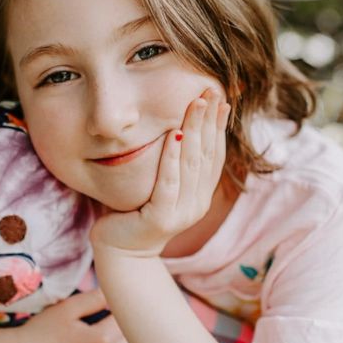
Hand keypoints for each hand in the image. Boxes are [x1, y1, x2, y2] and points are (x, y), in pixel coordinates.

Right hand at [12, 289, 143, 342]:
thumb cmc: (39, 332)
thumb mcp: (66, 308)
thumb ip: (95, 298)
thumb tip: (116, 293)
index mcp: (101, 341)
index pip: (127, 323)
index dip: (127, 312)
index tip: (125, 305)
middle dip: (133, 331)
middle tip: (129, 320)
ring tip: (131, 342)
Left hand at [91, 88, 230, 256]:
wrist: (119, 251)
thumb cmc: (135, 213)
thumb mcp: (160, 185)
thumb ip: (174, 164)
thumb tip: (180, 126)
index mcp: (200, 195)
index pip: (215, 155)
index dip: (219, 127)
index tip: (222, 99)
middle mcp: (197, 204)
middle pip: (206, 155)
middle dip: (209, 120)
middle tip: (211, 90)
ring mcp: (182, 213)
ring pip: (192, 164)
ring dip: (195, 131)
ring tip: (197, 103)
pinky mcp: (162, 219)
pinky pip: (169, 182)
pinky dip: (172, 157)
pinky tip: (175, 135)